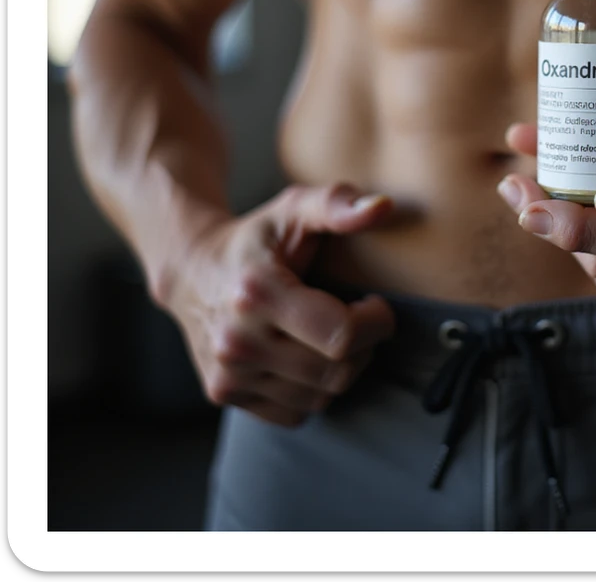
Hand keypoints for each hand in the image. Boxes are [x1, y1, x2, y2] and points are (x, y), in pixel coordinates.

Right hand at [164, 184, 395, 426]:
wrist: (191, 269)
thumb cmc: (256, 237)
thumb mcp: (295, 207)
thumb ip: (339, 203)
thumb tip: (384, 207)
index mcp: (257, 291)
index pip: (342, 335)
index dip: (376, 322)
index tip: (374, 303)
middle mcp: (236, 340)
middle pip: (336, 371)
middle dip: (364, 346)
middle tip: (359, 319)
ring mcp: (227, 373)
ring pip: (320, 397)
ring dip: (341, 369)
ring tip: (332, 334)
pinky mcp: (224, 394)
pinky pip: (296, 412)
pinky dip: (313, 391)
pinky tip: (306, 355)